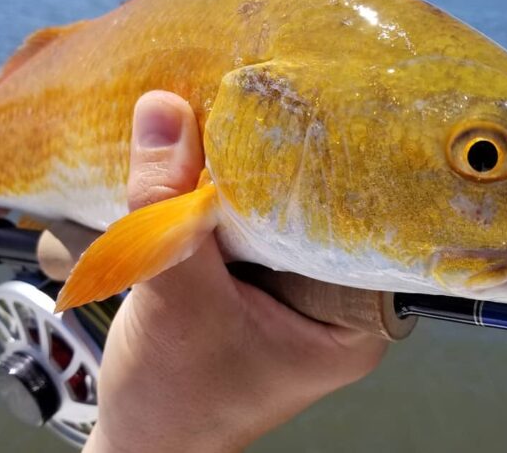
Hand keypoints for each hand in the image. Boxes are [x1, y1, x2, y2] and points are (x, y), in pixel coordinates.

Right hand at [83, 91, 387, 452]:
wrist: (139, 443)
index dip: (339, 166)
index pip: (366, 222)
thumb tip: (163, 110)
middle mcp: (335, 298)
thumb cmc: (171, 402)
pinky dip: (223, 192)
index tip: (318, 103)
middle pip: (322, 208)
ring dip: (251, 172)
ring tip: (243, 107)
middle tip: (279, 89)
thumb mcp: (174, 301)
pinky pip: (249, 220)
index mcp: (354, 319)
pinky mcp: (256, 279)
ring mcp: (293, 287)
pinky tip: (208, 153)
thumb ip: (169, 212)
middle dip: (290, 160)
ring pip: (281, 209)